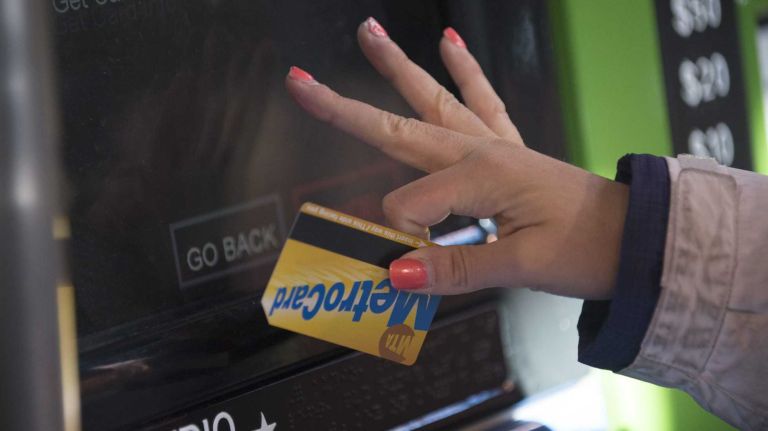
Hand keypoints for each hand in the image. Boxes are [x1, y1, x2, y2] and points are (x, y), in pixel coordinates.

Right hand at [285, 18, 627, 299]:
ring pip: (433, 102)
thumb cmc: (588, 249)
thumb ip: (455, 268)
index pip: (408, 207)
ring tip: (371, 33)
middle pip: (398, 128)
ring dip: (398, 69)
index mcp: (480, 177)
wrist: (636, 237)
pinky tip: (450, 46)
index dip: (403, 242)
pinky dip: (465, 74)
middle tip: (302, 84)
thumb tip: (395, 274)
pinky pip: (481, 103)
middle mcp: (481, 151)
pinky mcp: (507, 149)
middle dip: (346, 109)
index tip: (415, 271)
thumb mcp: (521, 266)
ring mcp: (493, 145)